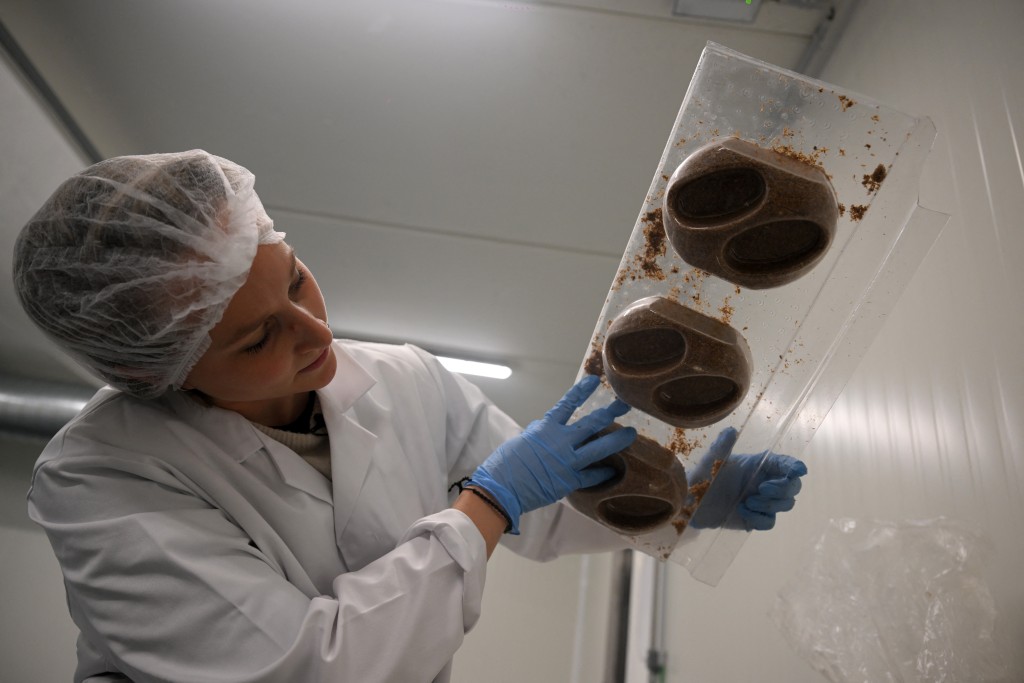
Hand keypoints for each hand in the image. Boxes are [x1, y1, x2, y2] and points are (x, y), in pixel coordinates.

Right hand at [469, 375, 636, 533]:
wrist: (501, 487)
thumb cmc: (504, 464)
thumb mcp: (522, 440)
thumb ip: (539, 433)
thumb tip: (546, 427)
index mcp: (546, 428)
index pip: (567, 404)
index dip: (582, 391)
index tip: (594, 381)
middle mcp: (560, 442)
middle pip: (592, 423)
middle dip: (610, 412)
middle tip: (624, 405)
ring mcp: (567, 462)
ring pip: (599, 448)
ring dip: (617, 440)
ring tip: (631, 434)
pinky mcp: (569, 481)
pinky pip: (592, 476)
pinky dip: (603, 473)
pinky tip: (614, 471)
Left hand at [689, 427, 806, 530]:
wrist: (692, 501)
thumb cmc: (704, 475)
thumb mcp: (712, 460)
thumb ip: (722, 446)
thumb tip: (730, 431)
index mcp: (759, 465)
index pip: (785, 465)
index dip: (795, 467)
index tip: (799, 470)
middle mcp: (765, 482)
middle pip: (792, 487)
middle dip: (783, 488)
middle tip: (762, 489)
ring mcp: (762, 502)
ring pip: (785, 504)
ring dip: (769, 504)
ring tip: (746, 501)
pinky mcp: (756, 518)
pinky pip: (769, 522)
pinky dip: (759, 518)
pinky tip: (741, 511)